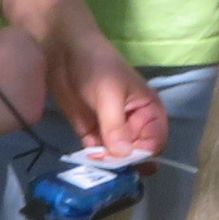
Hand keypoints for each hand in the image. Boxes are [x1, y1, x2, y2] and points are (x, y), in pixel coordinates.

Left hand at [50, 30, 167, 161]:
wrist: (64, 50)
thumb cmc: (96, 66)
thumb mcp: (109, 95)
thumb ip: (116, 127)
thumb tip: (123, 156)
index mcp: (148, 111)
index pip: (154, 142)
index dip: (142, 154)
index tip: (124, 159)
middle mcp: (134, 124)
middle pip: (136, 154)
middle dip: (125, 164)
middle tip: (109, 169)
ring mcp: (112, 130)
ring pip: (116, 157)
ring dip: (107, 166)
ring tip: (96, 169)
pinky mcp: (92, 132)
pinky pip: (97, 154)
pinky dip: (92, 160)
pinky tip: (85, 163)